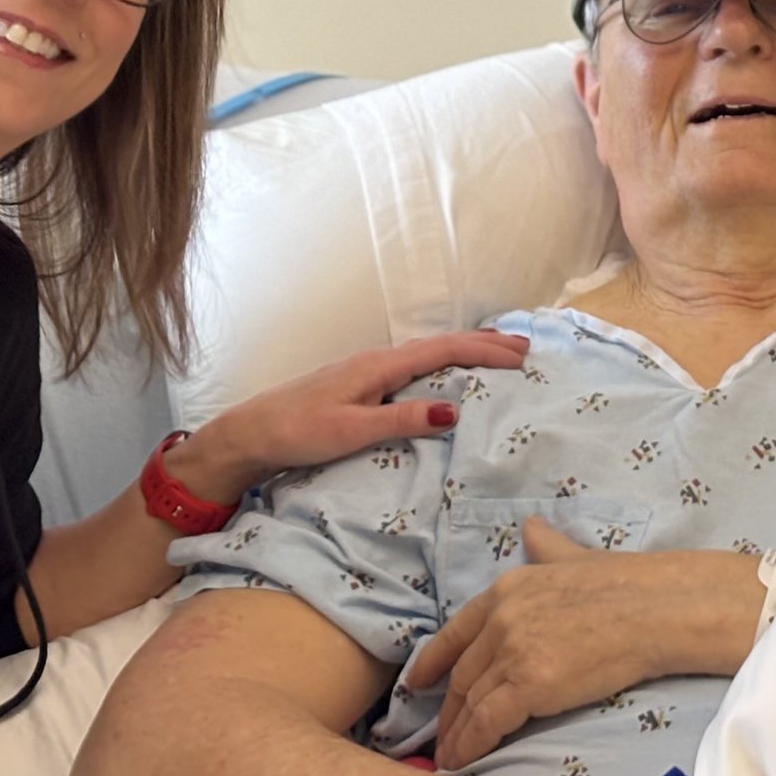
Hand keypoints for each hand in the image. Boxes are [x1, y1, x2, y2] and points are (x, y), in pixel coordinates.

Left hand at [173, 332, 527, 500]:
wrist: (251, 432)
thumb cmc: (298, 431)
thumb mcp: (352, 430)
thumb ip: (402, 420)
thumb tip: (454, 410)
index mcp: (381, 365)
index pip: (444, 350)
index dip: (485, 350)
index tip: (521, 356)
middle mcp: (378, 359)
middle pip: (441, 344)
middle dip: (484, 343)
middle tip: (523, 348)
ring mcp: (369, 370)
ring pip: (429, 352)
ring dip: (465, 350)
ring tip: (496, 353)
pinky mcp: (362, 383)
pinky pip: (416, 364)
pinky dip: (443, 362)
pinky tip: (446, 373)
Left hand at [403, 519, 756, 769]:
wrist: (655, 609)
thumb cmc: (626, 584)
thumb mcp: (574, 557)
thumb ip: (547, 548)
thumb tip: (531, 528)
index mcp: (507, 589)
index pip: (456, 632)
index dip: (433, 661)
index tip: (417, 683)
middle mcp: (500, 620)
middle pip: (462, 674)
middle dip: (448, 708)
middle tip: (439, 734)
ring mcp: (512, 652)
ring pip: (470, 702)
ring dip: (455, 733)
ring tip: (449, 756)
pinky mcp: (529, 686)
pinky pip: (487, 723)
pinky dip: (469, 745)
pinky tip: (460, 761)